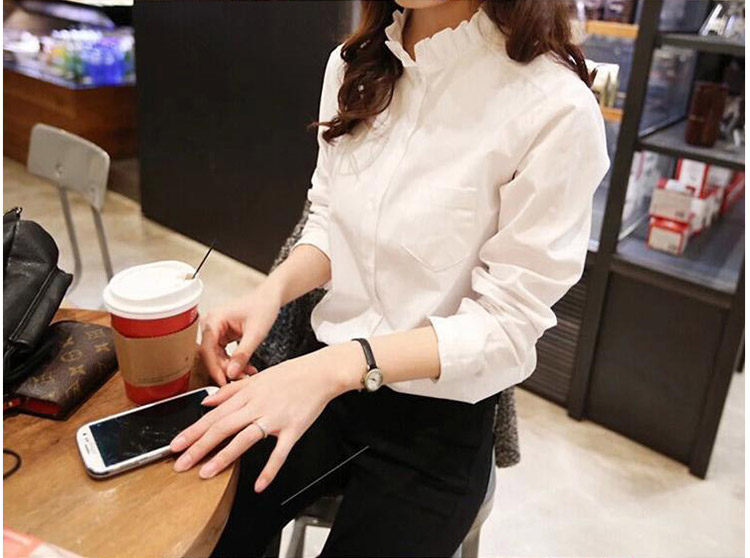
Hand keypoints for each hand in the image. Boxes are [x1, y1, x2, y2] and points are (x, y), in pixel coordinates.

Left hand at [170, 343, 362, 489]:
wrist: (321, 373)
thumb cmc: (291, 374)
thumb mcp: (256, 377)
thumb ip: (230, 391)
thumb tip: (206, 402)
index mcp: (246, 393)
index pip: (213, 415)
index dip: (192, 431)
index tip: (175, 445)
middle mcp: (257, 405)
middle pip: (222, 427)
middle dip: (199, 447)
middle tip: (180, 464)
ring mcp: (274, 418)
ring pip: (244, 438)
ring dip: (224, 457)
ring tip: (206, 474)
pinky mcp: (293, 429)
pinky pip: (279, 452)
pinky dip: (269, 469)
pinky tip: (259, 485)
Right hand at [200, 284, 282, 385]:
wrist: (270, 298)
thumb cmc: (263, 306)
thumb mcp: (255, 333)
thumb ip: (243, 354)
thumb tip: (231, 373)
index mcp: (214, 319)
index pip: (207, 349)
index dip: (214, 368)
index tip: (224, 381)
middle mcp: (210, 324)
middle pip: (210, 355)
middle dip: (225, 369)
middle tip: (240, 379)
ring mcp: (215, 330)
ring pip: (216, 357)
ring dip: (230, 368)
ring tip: (247, 374)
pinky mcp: (221, 336)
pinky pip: (222, 354)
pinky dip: (233, 362)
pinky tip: (246, 368)